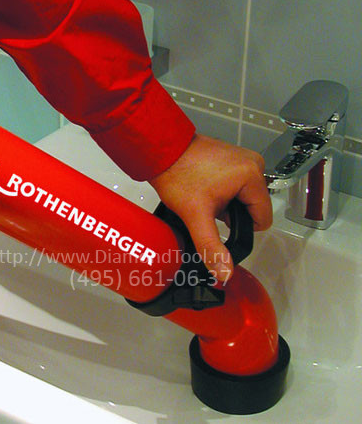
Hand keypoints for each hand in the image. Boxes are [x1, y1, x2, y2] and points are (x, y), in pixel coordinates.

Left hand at [148, 134, 271, 280]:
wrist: (160, 150)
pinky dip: (221, 191)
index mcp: (253, 176)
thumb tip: (225, 273)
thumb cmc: (178, 176)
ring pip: (242, 197)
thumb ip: (212, 247)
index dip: (240, 227)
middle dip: (230, 213)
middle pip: (252, 207)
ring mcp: (243, 158)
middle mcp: (254, 163)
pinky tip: (203, 188)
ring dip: (224, 203)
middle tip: (206, 206)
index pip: (262, 218)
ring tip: (203, 196)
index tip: (217, 220)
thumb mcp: (196, 217)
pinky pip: (235, 184)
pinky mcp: (232, 157)